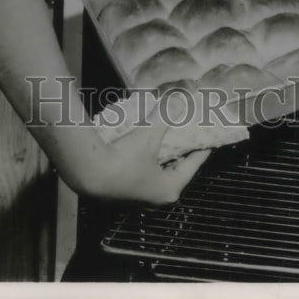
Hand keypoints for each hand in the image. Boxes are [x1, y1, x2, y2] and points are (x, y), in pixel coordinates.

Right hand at [81, 98, 210, 204]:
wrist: (90, 173)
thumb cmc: (125, 159)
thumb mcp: (149, 136)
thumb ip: (164, 117)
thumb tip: (180, 99)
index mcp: (169, 189)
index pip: (192, 167)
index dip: (200, 152)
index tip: (208, 142)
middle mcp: (156, 199)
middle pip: (175, 173)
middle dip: (181, 156)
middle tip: (188, 140)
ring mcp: (138, 198)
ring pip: (158, 175)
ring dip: (162, 160)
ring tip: (166, 143)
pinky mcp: (123, 193)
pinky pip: (142, 175)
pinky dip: (146, 162)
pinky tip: (143, 149)